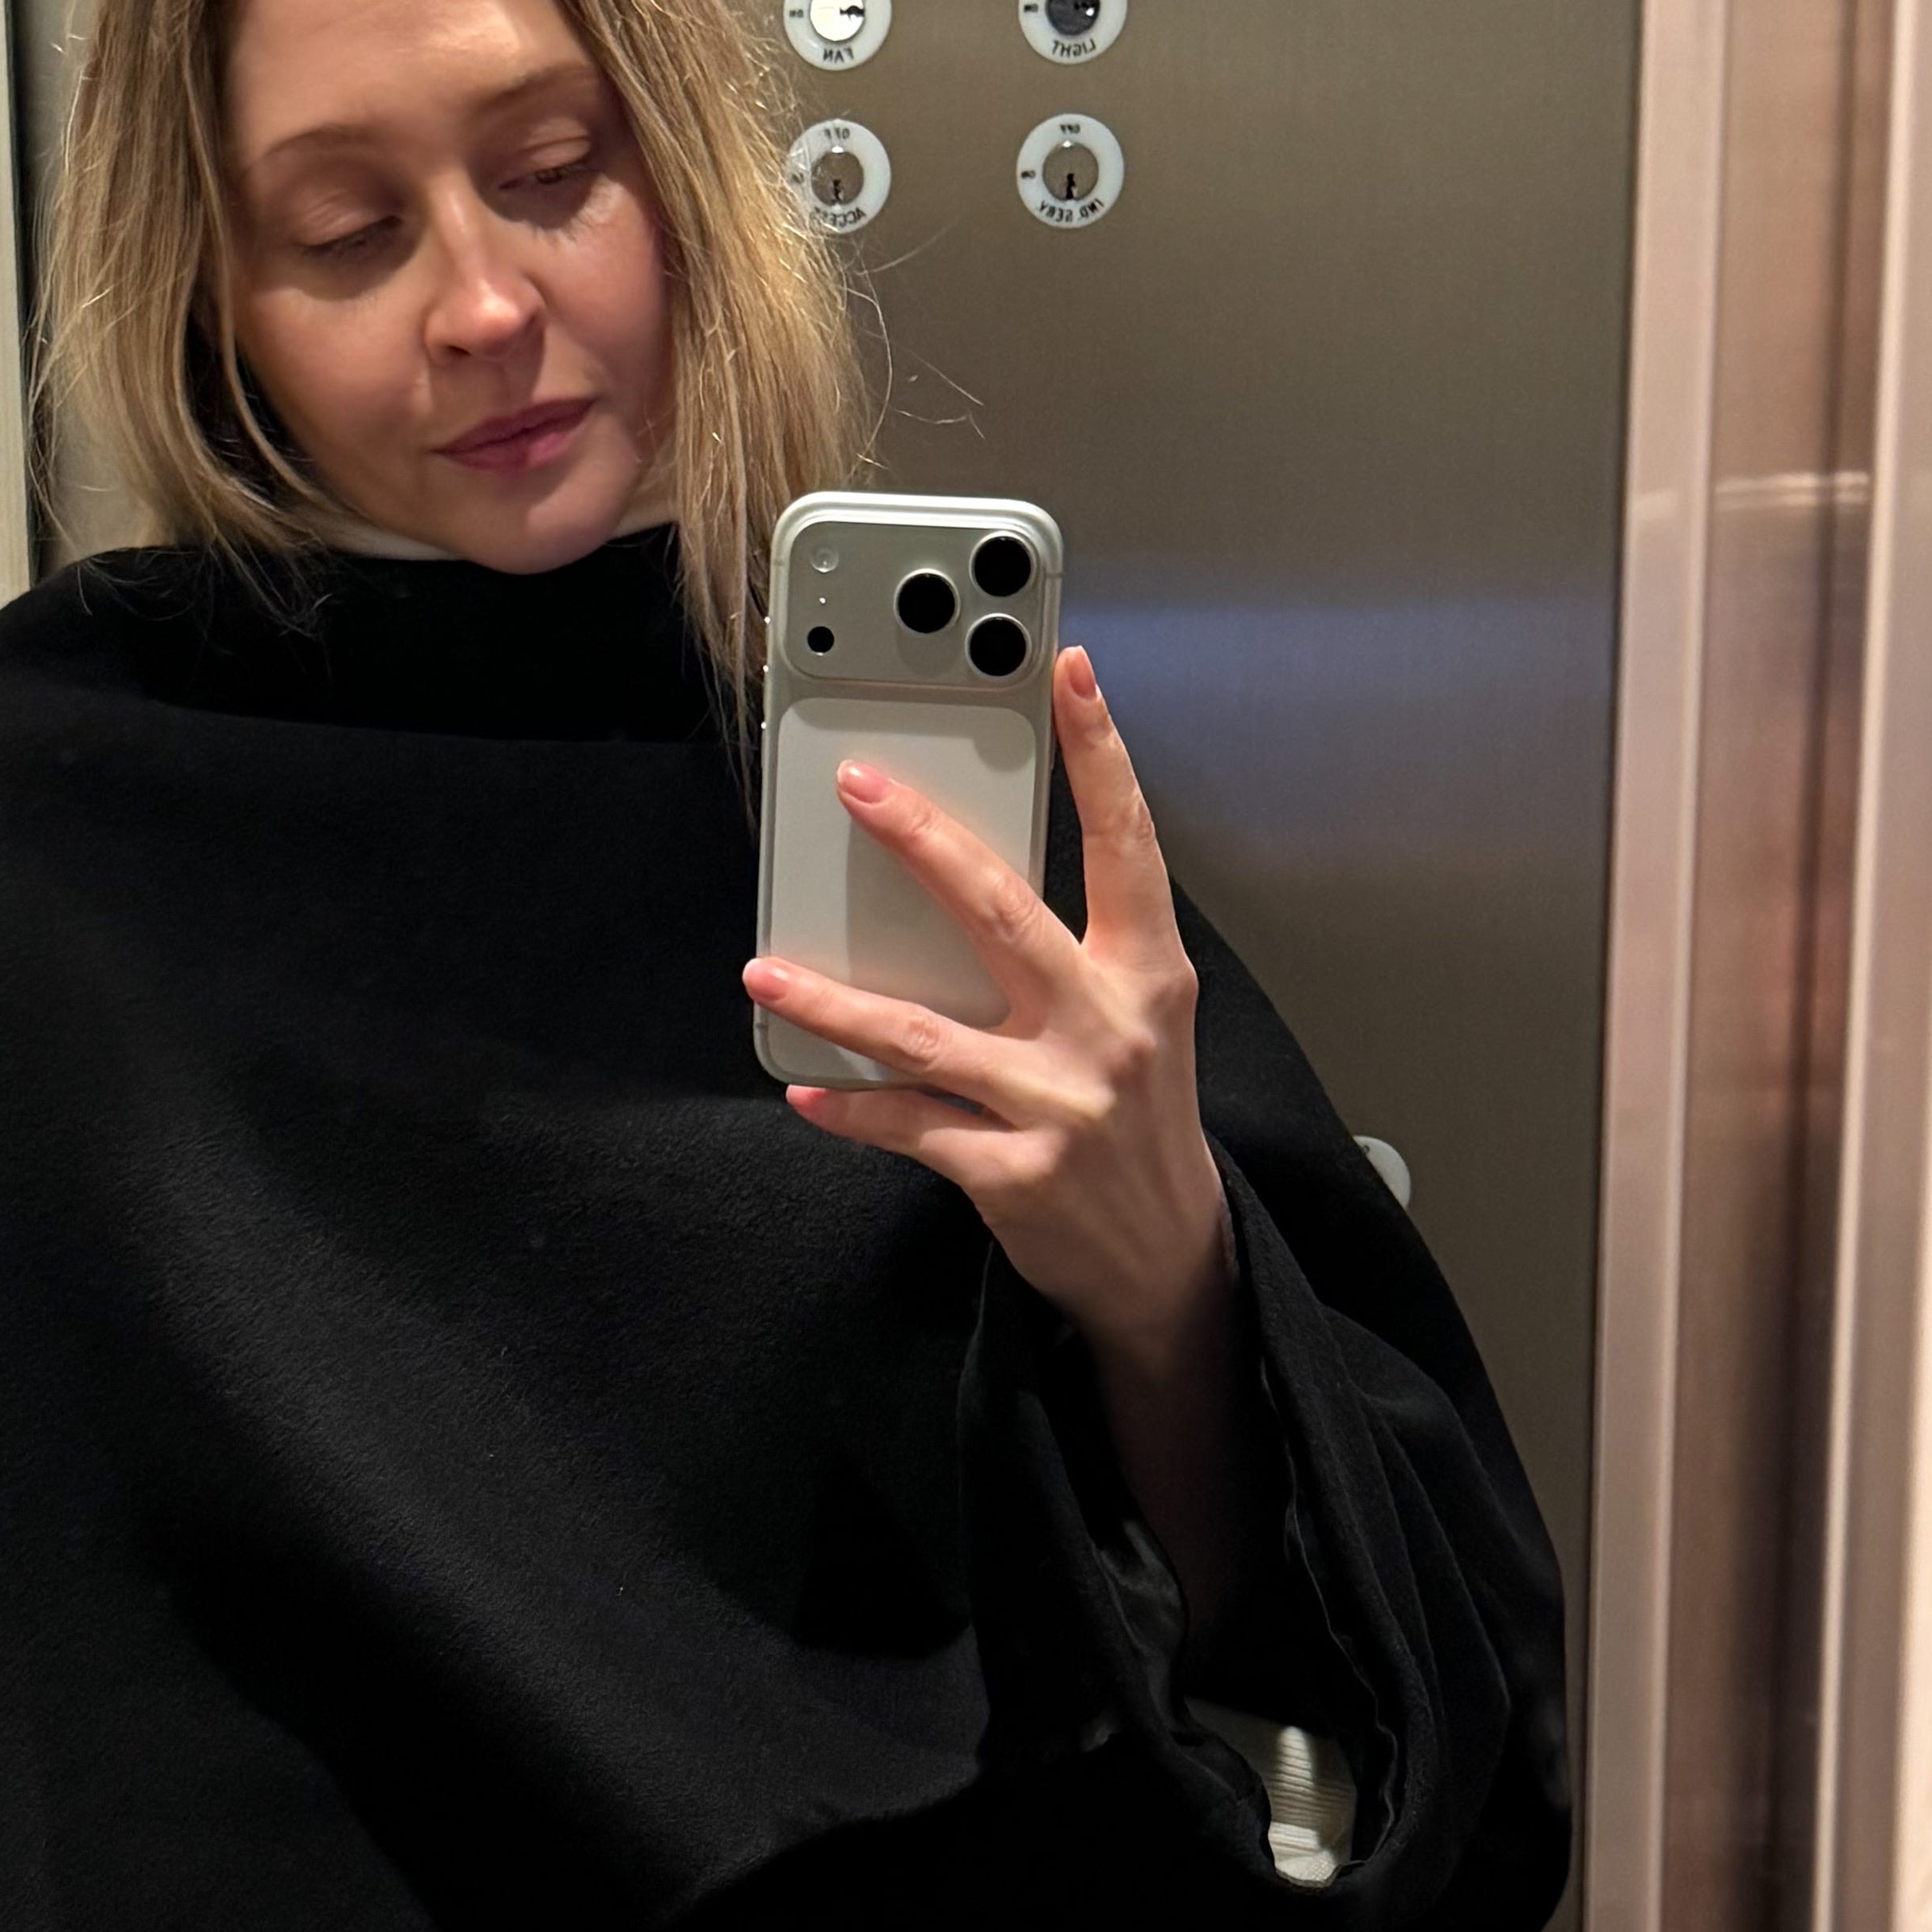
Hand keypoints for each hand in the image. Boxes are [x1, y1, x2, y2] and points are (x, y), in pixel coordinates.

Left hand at [743, 645, 1265, 1642]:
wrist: (1166, 1262)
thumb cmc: (1138, 1128)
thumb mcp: (1137, 1029)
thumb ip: (1075, 961)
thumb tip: (966, 890)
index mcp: (1148, 978)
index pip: (1127, 844)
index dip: (1100, 753)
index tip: (1065, 669)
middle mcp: (1107, 1029)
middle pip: (1003, 913)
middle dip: (926, 842)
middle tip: (861, 787)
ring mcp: (1059, 1104)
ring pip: (923, 1033)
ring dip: (834, 999)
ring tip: (765, 968)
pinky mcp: (1013, 1173)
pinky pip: (908, 1126)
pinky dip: (850, 1107)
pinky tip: (804, 1090)